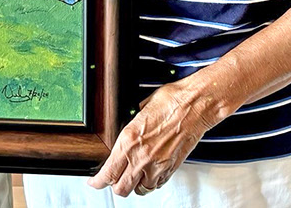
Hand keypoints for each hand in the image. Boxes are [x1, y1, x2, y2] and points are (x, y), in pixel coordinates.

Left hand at [87, 76, 225, 196]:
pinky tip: (150, 175)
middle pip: (121, 188)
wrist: (196, 105)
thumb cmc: (172, 101)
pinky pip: (157, 185)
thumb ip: (132, 127)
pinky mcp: (171, 168)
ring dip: (135, 185)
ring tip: (133, 177)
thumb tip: (129, 132)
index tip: (95, 182)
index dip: (98, 181)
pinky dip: (151, 183)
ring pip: (139, 190)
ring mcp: (157, 165)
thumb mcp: (141, 109)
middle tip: (113, 180)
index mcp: (128, 140)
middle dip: (114, 186)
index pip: (107, 172)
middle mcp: (141, 157)